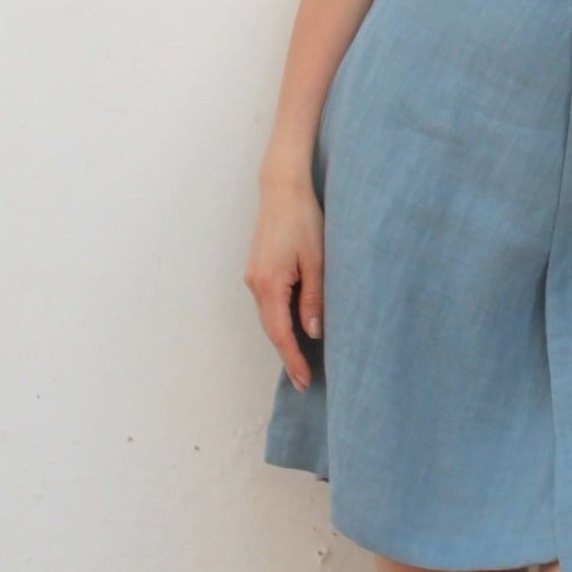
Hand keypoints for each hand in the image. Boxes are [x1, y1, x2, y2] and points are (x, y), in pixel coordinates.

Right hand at [244, 178, 325, 388]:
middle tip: (303, 381)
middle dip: (287, 356)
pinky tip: (294, 331)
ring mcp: (253, 277)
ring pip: (269, 318)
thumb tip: (313, 331)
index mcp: (269, 284)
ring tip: (301, 362)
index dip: (293, 358)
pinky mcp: (258, 270)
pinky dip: (280, 321)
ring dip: (284, 340)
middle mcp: (255, 284)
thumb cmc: (303, 219)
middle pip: (271, 330)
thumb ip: (314, 297)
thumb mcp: (317, 260)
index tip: (304, 379)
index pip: (280, 333)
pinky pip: (269, 304)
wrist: (283, 189)